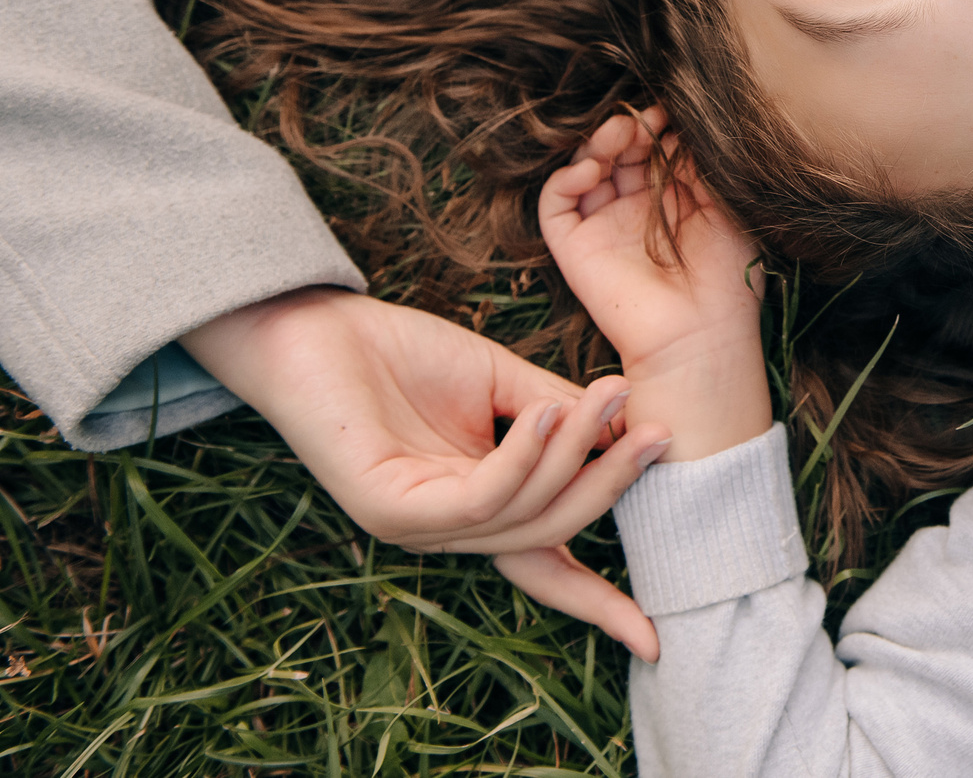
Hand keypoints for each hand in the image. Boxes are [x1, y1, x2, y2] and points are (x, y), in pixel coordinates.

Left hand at [181, 288, 668, 651]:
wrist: (315, 329)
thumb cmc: (403, 355)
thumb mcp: (503, 383)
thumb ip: (559, 414)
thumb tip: (631, 434)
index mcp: (475, 509)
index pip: (546, 567)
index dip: (599, 603)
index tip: (653, 642)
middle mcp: (447, 532)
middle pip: (550, 533)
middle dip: (611, 485)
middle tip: (657, 432)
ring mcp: (416, 527)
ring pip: (523, 515)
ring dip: (575, 454)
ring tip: (607, 395)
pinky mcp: (388, 510)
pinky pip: (478, 500)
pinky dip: (522, 459)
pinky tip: (543, 412)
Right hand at [539, 109, 770, 462]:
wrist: (703, 335)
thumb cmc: (727, 277)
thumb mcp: (725, 208)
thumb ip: (701, 165)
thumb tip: (681, 123)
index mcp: (671, 199)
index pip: (653, 147)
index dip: (658, 125)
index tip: (672, 110)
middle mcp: (633, 209)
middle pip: (617, 151)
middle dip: (629, 128)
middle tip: (645, 118)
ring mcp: (603, 226)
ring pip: (584, 167)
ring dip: (597, 143)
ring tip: (621, 133)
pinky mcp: (575, 247)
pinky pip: (555, 202)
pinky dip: (566, 177)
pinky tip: (594, 168)